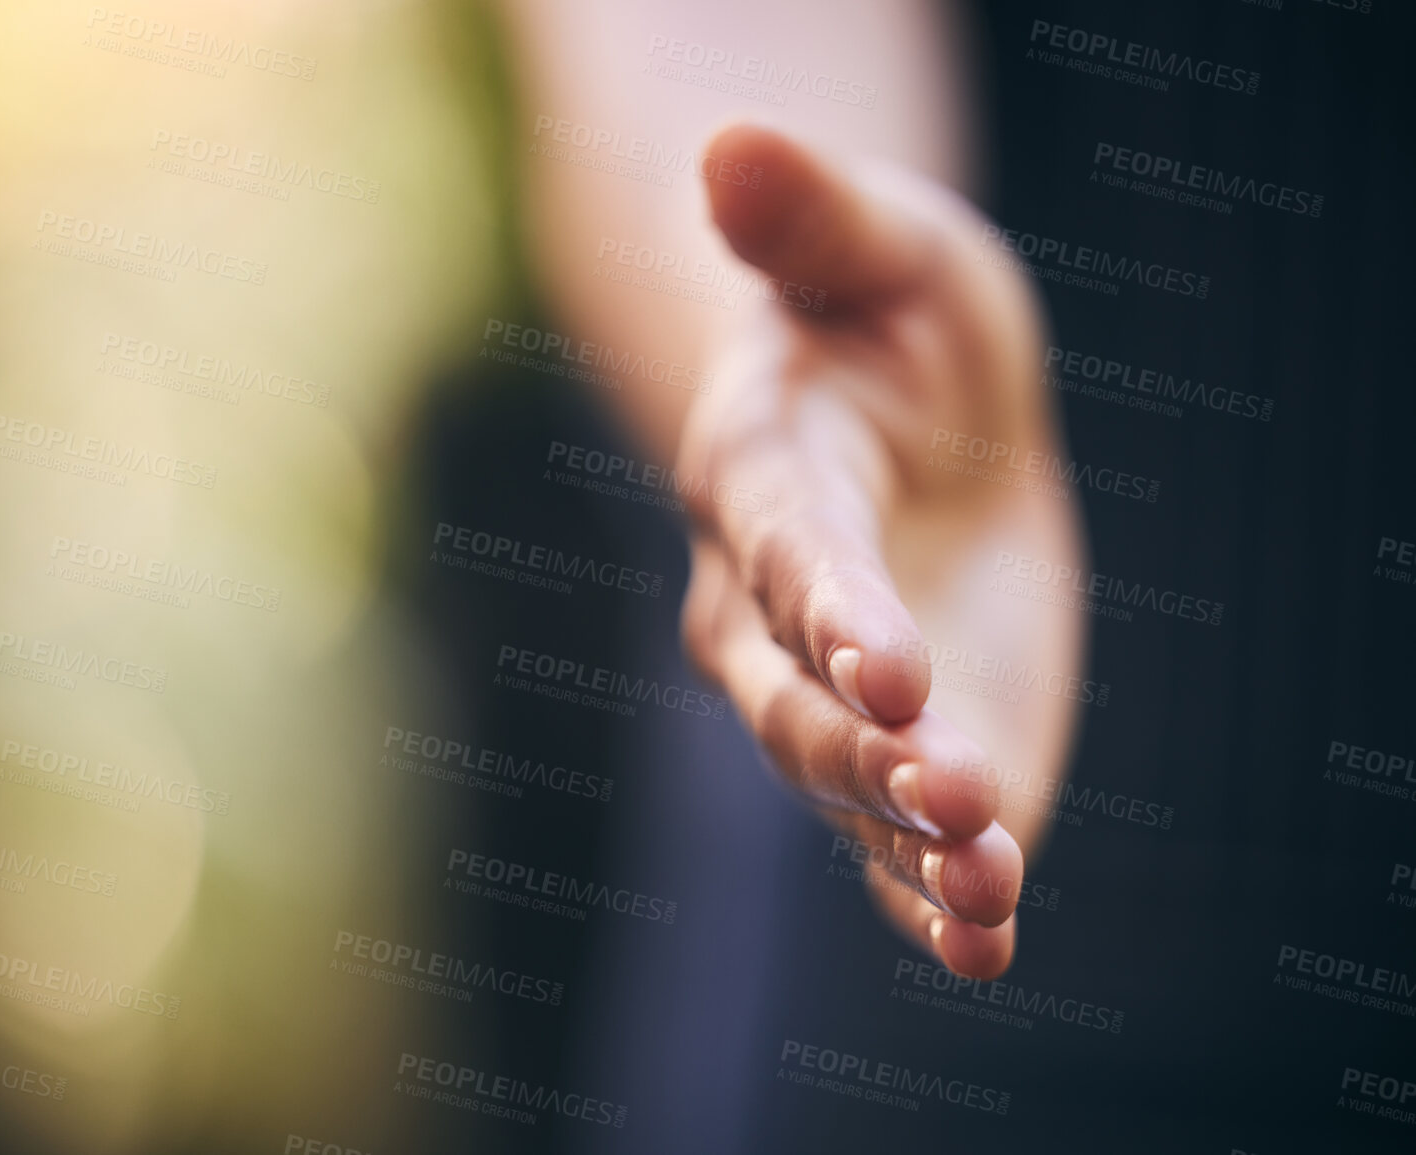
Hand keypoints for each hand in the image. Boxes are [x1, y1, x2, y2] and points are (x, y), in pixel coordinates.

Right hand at [676, 125, 1086, 978]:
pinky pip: (897, 838)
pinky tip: (986, 940)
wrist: (908, 416)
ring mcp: (828, 692)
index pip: (786, 543)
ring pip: (847, 782)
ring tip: (984, 889)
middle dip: (865, 743)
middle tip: (948, 786)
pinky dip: (934, 894)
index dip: (827, 599)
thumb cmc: (883, 315)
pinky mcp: (898, 747)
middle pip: (795, 694)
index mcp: (765, 472)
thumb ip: (804, 213)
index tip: (879, 653)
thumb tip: (729, 142)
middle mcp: (768, 605)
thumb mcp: (872, 241)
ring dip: (910, 839)